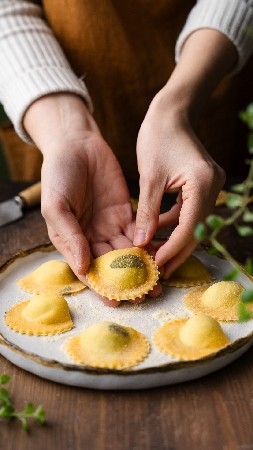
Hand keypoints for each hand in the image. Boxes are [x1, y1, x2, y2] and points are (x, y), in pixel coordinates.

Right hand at [24, 94, 160, 305]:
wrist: (77, 144)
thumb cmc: (58, 174)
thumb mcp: (56, 205)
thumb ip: (70, 235)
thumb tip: (83, 267)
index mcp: (72, 240)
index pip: (88, 269)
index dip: (102, 286)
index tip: (117, 301)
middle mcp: (92, 237)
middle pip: (112, 264)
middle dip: (129, 280)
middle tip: (147, 294)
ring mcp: (110, 225)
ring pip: (129, 251)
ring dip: (143, 266)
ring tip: (159, 280)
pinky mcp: (126, 212)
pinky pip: (140, 231)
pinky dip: (150, 243)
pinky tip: (162, 254)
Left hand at [133, 28, 235, 277]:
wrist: (171, 112)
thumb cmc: (157, 136)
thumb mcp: (148, 177)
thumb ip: (146, 212)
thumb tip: (140, 243)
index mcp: (202, 184)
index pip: (188, 228)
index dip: (171, 250)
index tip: (155, 266)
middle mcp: (212, 188)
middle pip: (195, 231)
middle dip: (176, 252)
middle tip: (158, 273)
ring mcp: (210, 187)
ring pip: (192, 224)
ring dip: (173, 240)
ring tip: (154, 258)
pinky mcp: (202, 186)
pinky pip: (189, 213)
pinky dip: (174, 224)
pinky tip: (157, 233)